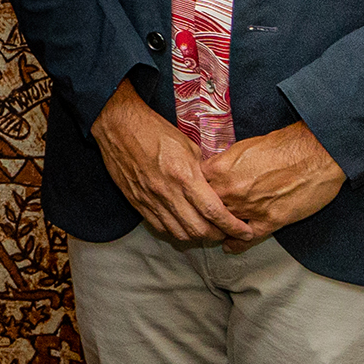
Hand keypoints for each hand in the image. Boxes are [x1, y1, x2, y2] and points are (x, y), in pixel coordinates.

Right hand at [90, 82, 242, 247]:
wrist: (119, 127)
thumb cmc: (155, 131)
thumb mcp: (188, 145)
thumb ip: (203, 170)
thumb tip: (216, 186)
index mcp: (184, 175)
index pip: (214, 211)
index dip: (232, 226)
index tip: (244, 231)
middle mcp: (167, 192)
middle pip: (198, 229)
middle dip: (217, 234)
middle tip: (227, 231)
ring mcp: (150, 200)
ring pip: (179, 233)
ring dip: (196, 236)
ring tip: (206, 230)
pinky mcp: (137, 202)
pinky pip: (160, 227)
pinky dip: (176, 231)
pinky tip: (183, 224)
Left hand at [201, 122, 342, 251]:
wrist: (316, 153)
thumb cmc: (284, 145)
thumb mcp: (244, 147)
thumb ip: (225, 163)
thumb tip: (215, 171)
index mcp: (220, 169)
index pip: (194, 186)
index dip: (194, 192)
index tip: (194, 196)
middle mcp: (230, 190)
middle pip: (206, 208)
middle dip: (204, 212)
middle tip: (201, 217)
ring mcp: (249, 208)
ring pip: (224, 225)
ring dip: (220, 228)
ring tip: (214, 232)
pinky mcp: (270, 221)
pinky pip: (247, 238)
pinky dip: (237, 244)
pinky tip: (230, 246)